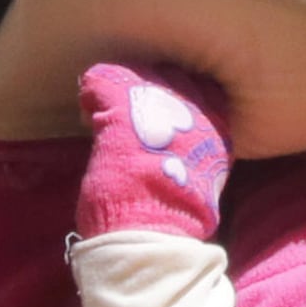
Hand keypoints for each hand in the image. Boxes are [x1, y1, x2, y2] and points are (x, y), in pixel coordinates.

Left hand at [77, 61, 234, 240]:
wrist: (152, 232)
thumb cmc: (172, 219)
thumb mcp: (200, 182)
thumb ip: (192, 155)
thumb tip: (175, 150)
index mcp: (218, 130)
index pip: (204, 89)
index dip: (178, 97)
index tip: (159, 116)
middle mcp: (196, 109)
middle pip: (171, 76)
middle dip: (147, 91)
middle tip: (129, 116)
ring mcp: (160, 105)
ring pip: (136, 74)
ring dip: (117, 93)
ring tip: (103, 116)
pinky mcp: (123, 106)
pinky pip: (103, 80)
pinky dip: (91, 95)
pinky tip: (87, 115)